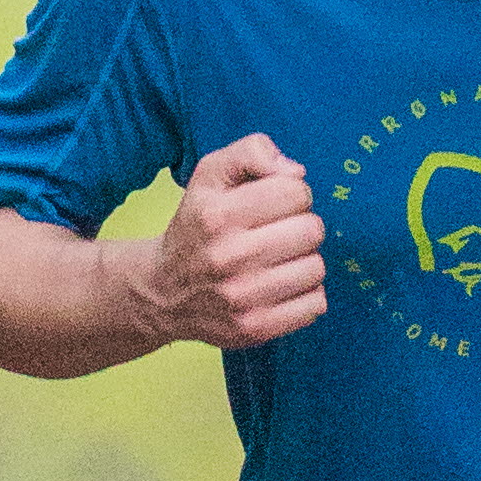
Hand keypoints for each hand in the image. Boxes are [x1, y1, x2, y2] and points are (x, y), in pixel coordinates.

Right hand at [121, 133, 328, 349]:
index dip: (291, 194)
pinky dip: (306, 294)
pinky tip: (281, 286)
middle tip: (278, 233)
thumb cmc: (197, 225)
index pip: (296, 192)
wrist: (163, 292)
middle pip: (312, 230)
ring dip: (303, 261)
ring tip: (278, 261)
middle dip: (301, 226)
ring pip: (316, 267)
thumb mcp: (210, 175)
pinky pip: (315, 305)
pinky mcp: (255, 328)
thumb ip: (252, 152)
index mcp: (218, 215)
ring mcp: (242, 298)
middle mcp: (228, 257)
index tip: (275, 204)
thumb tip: (296, 173)